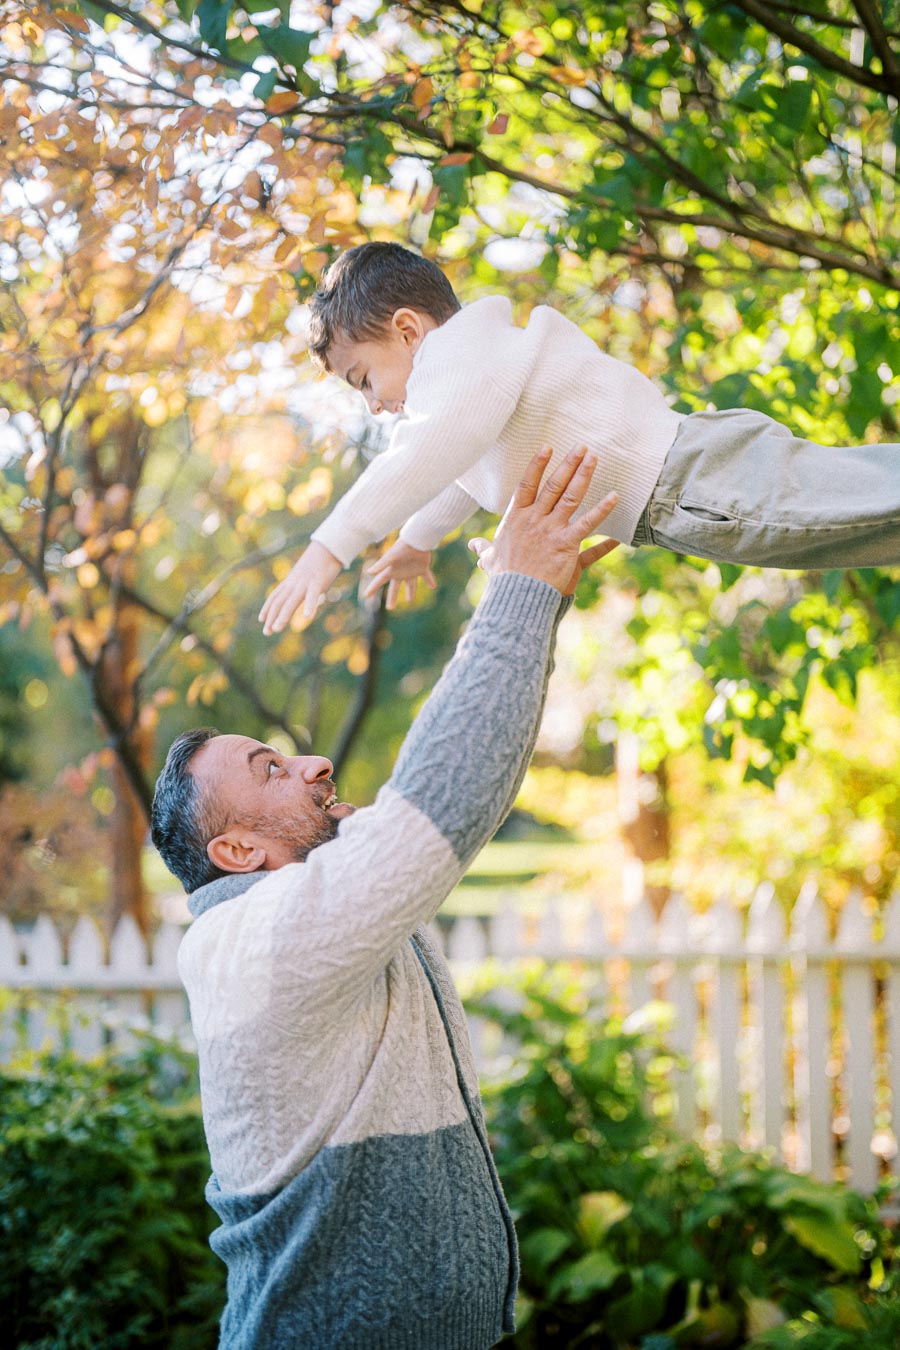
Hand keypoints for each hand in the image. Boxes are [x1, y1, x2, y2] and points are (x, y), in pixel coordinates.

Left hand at [259, 541, 341, 634]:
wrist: (328, 547)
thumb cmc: (319, 563)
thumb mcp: (305, 575)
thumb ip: (301, 585)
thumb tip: (300, 593)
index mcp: (291, 581)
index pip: (276, 596)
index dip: (267, 608)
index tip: (261, 620)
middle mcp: (294, 583)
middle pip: (280, 602)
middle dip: (272, 617)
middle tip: (266, 632)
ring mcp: (304, 583)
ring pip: (291, 601)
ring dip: (283, 615)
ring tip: (276, 628)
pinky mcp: (317, 582)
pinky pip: (313, 595)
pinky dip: (310, 605)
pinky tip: (307, 617)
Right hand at [362, 539, 436, 610]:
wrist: (417, 538)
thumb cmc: (402, 548)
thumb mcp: (390, 557)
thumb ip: (380, 565)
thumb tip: (368, 572)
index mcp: (391, 570)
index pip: (379, 581)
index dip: (372, 588)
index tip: (365, 596)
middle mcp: (400, 572)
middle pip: (395, 587)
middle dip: (392, 598)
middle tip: (390, 608)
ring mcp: (411, 570)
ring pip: (411, 584)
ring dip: (411, 592)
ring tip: (410, 600)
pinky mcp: (422, 567)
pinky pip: (427, 576)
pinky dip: (430, 581)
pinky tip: (433, 586)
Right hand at [468, 447, 618, 595]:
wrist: (517, 595)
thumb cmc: (504, 578)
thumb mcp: (490, 560)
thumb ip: (485, 549)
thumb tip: (474, 546)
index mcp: (516, 519)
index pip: (526, 485)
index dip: (537, 465)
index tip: (547, 447)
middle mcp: (534, 519)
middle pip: (553, 485)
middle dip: (567, 464)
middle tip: (581, 447)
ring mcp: (551, 530)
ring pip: (570, 497)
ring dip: (583, 476)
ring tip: (593, 459)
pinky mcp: (566, 543)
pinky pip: (587, 523)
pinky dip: (601, 509)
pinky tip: (614, 496)